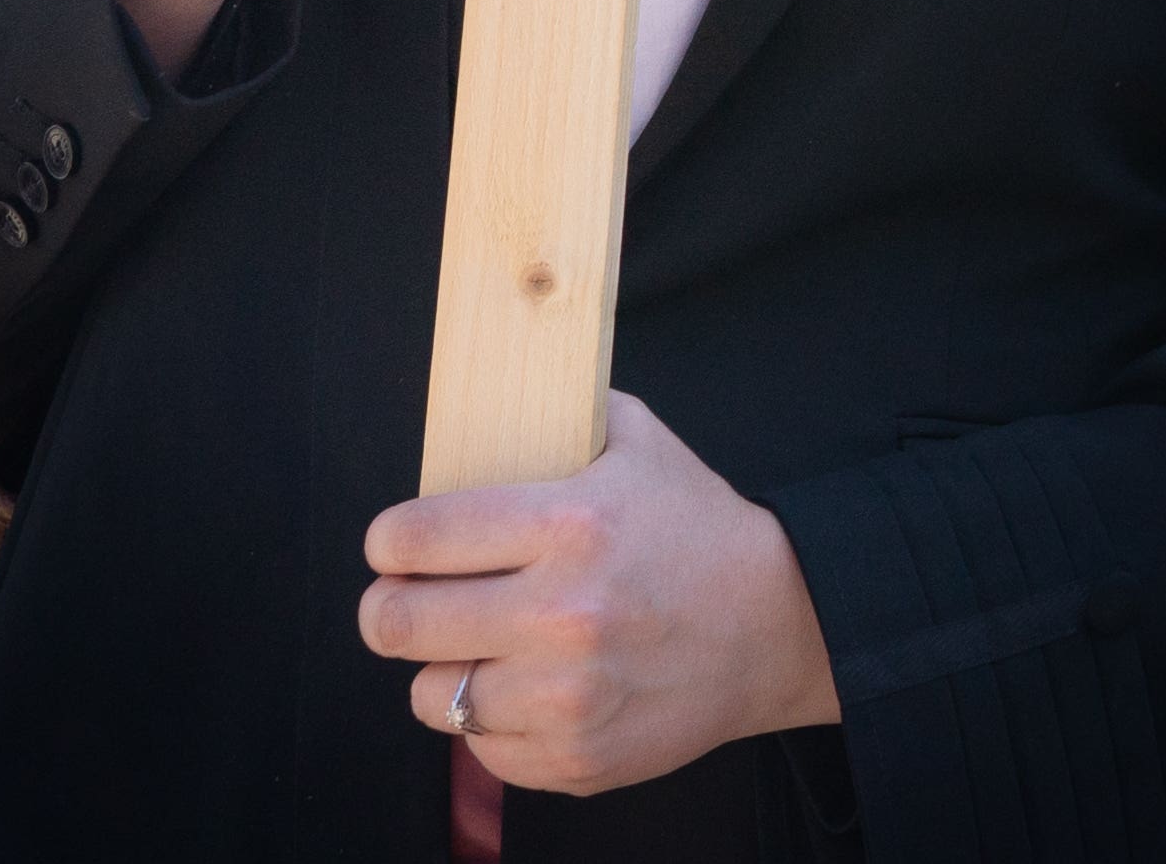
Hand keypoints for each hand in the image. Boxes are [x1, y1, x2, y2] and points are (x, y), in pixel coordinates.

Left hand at [362, 392, 839, 794]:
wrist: (776, 626)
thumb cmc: (697, 530)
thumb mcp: (641, 444)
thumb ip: (561, 417)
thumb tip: (483, 408)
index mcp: (570, 524)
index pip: (415, 537)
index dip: (388, 542)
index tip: (393, 547)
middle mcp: (563, 614)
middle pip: (398, 624)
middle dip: (389, 609)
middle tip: (405, 602)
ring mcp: (567, 696)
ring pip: (431, 695)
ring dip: (445, 671)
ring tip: (479, 650)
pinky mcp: (575, 757)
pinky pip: (480, 747)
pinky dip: (491, 722)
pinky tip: (526, 690)